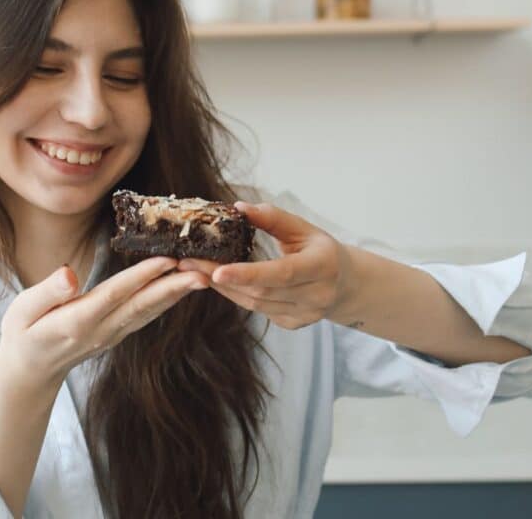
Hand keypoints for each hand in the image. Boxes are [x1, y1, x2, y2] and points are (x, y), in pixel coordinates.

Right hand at [0, 257, 208, 392]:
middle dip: (174, 287)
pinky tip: (183, 288)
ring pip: (150, 311)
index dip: (141, 277)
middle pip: (142, 305)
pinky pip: (146, 315)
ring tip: (203, 276)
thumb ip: (47, 292)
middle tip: (203, 271)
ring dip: (177, 294)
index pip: (115, 295)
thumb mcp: (22, 311)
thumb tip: (69, 274)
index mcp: (77, 322)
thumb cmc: (23, 334)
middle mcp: (102, 330)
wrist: (31, 372)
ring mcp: (113, 335)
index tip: (166, 260)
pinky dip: (167, 300)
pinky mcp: (119, 333)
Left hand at [178, 202, 358, 329]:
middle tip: (188, 262)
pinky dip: (236, 294)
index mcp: (322, 266)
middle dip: (220, 277)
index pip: (281, 273)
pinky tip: (219, 280)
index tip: (217, 269)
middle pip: (260, 292)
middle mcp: (316, 295)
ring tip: (195, 269)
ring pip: (254, 304)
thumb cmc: (320, 249)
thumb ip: (272, 217)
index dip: (248, 273)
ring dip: (223, 287)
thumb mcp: (302, 228)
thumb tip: (239, 207)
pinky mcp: (291, 324)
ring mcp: (304, 314)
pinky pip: (256, 310)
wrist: (344, 283)